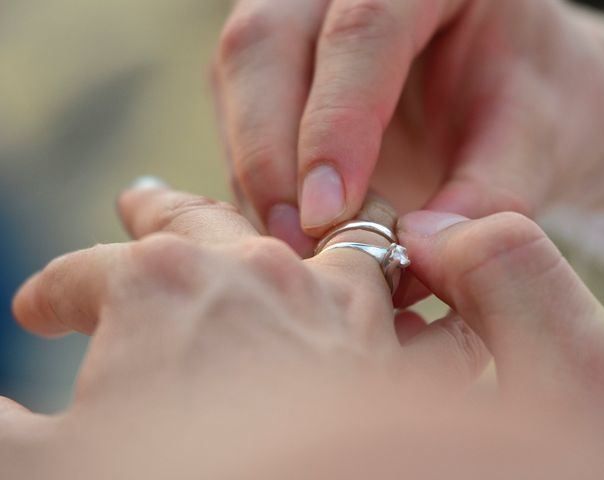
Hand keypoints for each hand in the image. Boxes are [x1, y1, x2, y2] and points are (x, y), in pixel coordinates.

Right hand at [6, 184, 490, 477]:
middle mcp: (245, 270)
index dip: (54, 292)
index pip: (81, 275)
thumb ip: (7, 431)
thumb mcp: (51, 466)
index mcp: (153, 285)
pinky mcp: (379, 341)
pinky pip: (387, 291)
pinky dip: (386, 290)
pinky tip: (386, 294)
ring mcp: (321, 296)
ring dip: (277, 229)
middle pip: (192, 222)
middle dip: (158, 211)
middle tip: (140, 198)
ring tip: (262, 224)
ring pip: (291, 235)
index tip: (40, 308)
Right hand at [214, 0, 603, 249]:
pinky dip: (256, 175)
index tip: (329, 215)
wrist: (508, 94)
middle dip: (269, 153)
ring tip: (298, 243)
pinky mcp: (278, 62)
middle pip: (266, 42)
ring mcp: (301, 17)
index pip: (363, 30)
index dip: (337, 123)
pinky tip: (289, 221)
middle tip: (300, 241)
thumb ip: (488, 193)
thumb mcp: (533, 141)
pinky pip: (239, 111)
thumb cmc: (528, 101)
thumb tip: (418, 252)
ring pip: (238, 77)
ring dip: (256, 171)